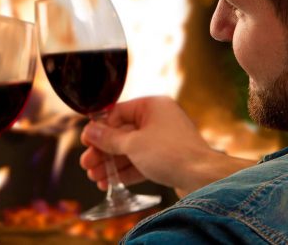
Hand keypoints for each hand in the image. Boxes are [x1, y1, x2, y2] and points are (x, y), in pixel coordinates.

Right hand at [79, 96, 254, 196]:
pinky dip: (126, 171)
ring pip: (130, 150)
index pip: (117, 113)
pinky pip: (141, 162)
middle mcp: (159, 119)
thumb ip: (109, 138)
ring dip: (111, 164)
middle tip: (86, 164)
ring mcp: (163, 140)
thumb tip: (90, 131)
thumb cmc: (171, 154)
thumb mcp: (133, 144)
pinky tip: (110, 182)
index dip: (99, 128)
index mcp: (152, 106)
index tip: (86, 142)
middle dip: (103, 151)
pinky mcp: (167, 158)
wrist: (202, 178)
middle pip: (122, 133)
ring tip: (95, 177)